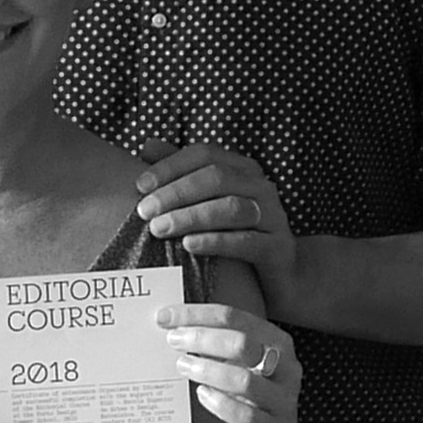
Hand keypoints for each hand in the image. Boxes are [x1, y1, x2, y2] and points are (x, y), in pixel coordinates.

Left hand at [134, 139, 300, 306]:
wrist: (283, 277)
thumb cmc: (236, 235)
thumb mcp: (209, 203)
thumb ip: (181, 174)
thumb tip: (147, 146)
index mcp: (243, 169)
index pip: (205, 154)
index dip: (171, 166)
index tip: (139, 186)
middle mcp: (261, 187)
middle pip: (216, 178)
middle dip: (175, 192)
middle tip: (144, 211)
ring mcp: (274, 216)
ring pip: (230, 208)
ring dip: (190, 216)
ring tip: (159, 229)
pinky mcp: (278, 248)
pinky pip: (245, 241)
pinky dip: (214, 241)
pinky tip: (188, 246)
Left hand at [162, 299, 302, 422]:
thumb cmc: (249, 393)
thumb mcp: (238, 362)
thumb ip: (214, 344)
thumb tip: (172, 326)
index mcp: (275, 341)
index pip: (234, 318)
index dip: (197, 315)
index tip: (166, 317)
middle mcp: (284, 366)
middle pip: (243, 343)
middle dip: (202, 339)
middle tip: (173, 340)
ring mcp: (282, 398)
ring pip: (245, 380)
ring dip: (208, 371)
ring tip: (183, 366)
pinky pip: (246, 415)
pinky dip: (220, 403)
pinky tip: (202, 394)